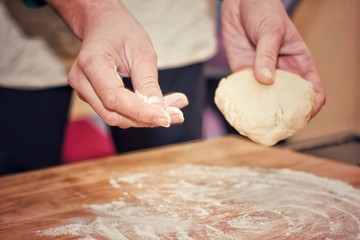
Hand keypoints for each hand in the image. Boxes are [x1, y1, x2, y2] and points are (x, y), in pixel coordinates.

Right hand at [48, 0, 187, 127]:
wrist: (104, 25)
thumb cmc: (122, 32)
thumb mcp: (142, 53)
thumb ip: (148, 83)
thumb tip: (160, 111)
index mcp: (91, 63)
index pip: (115, 98)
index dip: (141, 112)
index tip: (167, 118)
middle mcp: (81, 81)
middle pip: (114, 114)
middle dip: (147, 119)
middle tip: (177, 114)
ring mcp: (84, 91)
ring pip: (116, 117)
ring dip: (145, 118)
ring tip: (174, 110)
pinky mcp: (92, 97)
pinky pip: (117, 112)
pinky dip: (139, 113)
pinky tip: (160, 108)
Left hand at [221, 0, 324, 115]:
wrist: (239, 4)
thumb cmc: (263, 11)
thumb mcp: (270, 31)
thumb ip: (267, 54)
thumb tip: (266, 80)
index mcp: (299, 63)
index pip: (313, 90)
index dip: (312, 106)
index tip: (303, 116)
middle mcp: (283, 73)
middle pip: (289, 102)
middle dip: (286, 117)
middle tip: (276, 129)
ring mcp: (263, 76)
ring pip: (266, 102)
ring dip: (262, 114)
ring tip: (255, 126)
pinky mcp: (244, 74)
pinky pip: (245, 94)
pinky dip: (243, 105)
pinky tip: (238, 112)